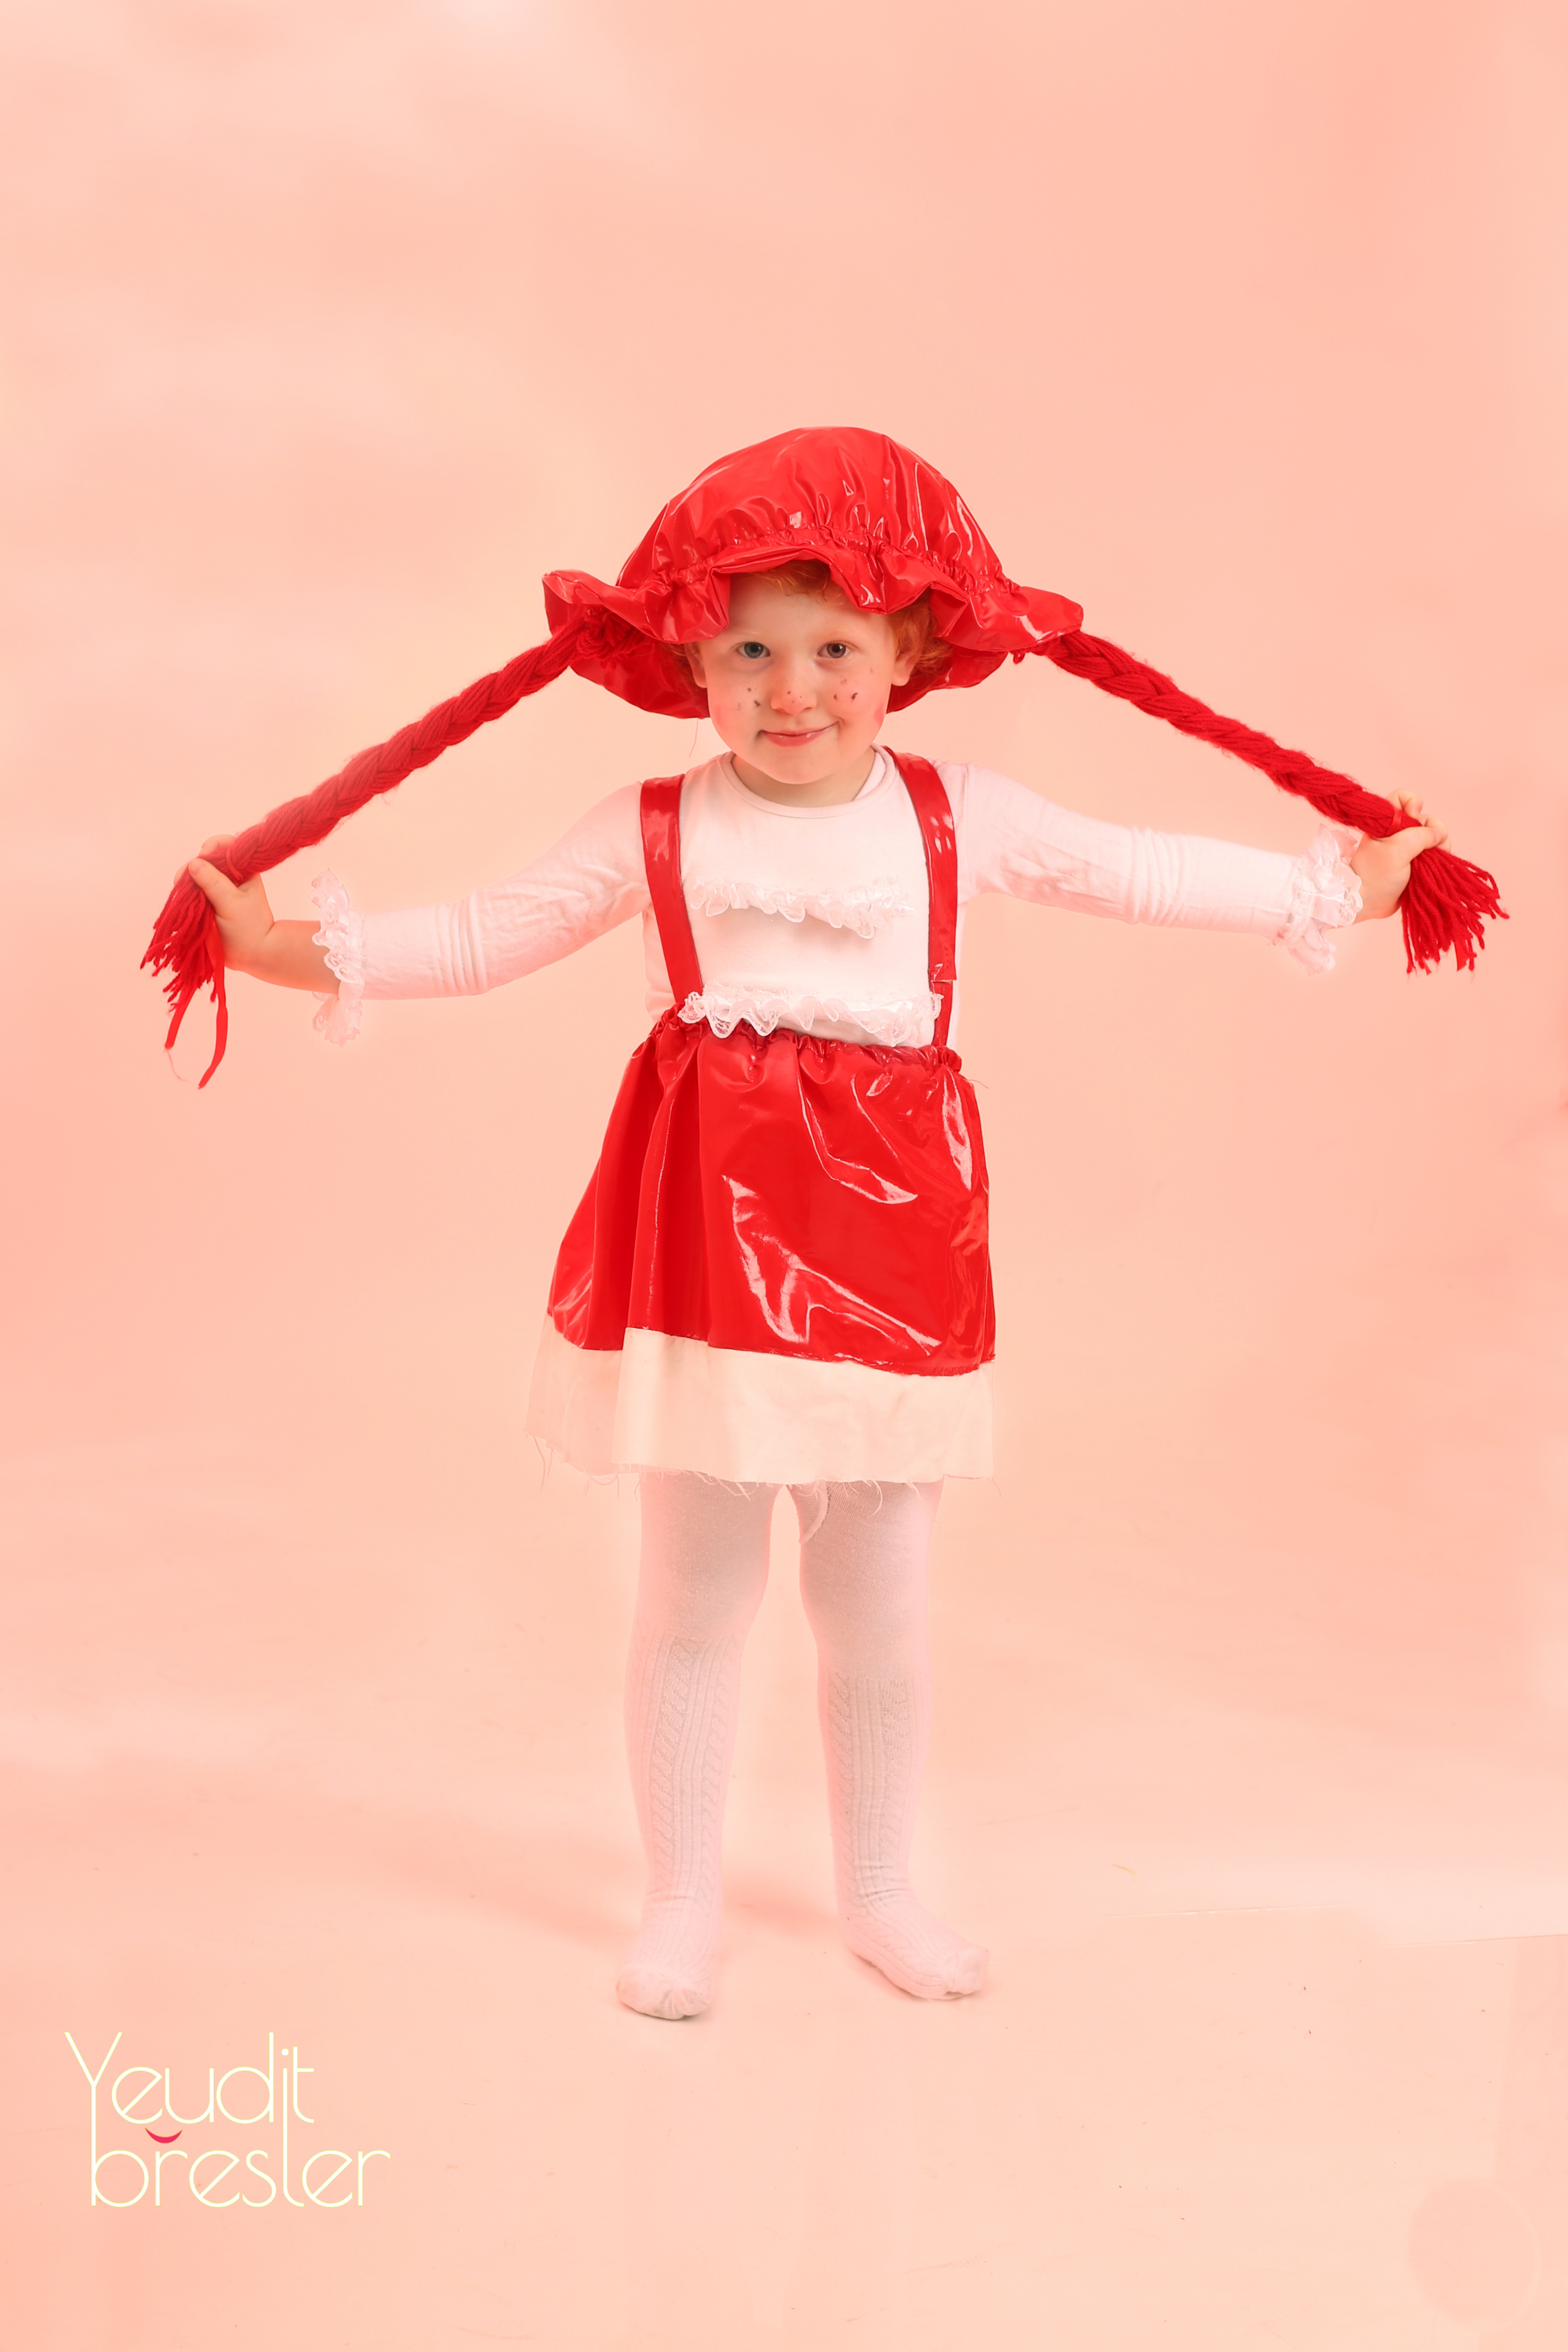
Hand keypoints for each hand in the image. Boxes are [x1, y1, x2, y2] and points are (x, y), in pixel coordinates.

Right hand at [183, 835, 276, 974]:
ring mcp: (218, 890)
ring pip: (198, 877)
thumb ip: (214, 883)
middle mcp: (231, 877)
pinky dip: (186, 893)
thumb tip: (194, 864)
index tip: (203, 854)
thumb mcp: (232, 903)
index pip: (229, 846)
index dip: (214, 846)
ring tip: (179, 887)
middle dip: (194, 866)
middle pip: (208, 861)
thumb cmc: (250, 928)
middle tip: (183, 878)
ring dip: (187, 880)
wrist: (254, 955)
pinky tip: (180, 895)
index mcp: (244, 872)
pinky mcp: (208, 903)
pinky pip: (194, 892)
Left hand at [1349, 792, 1448, 920]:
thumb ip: (1420, 836)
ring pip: (1433, 836)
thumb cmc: (1375, 874)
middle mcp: (1399, 831)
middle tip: (1428, 846)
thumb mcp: (1396, 850)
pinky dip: (1439, 857)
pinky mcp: (1416, 862)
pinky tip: (1436, 865)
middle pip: (1425, 819)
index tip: (1414, 818)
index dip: (1414, 803)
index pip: (1404, 798)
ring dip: (1439, 845)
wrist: (1367, 902)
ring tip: (1432, 859)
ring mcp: (1408, 847)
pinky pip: (1434, 853)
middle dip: (1433, 829)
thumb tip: (1438, 834)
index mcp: (1387, 821)